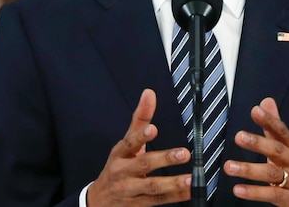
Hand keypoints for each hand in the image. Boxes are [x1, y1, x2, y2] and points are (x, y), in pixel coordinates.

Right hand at [87, 89, 191, 205]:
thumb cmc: (118, 166)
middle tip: (184, 153)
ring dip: (172, 183)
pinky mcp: (137, 205)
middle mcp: (122, 171)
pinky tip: (188, 191)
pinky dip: (174, 196)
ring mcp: (129, 190)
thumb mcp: (126, 143)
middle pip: (143, 164)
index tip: (153, 129)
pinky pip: (157, 201)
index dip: (141, 136)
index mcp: (120, 153)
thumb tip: (149, 93)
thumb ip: (140, 119)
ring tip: (189, 178)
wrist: (99, 200)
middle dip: (164, 159)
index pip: (129, 143)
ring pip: (151, 186)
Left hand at [224, 98, 288, 206]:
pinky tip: (238, 189)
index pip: (282, 131)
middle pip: (277, 151)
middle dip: (258, 143)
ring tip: (230, 166)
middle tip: (239, 136)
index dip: (269, 120)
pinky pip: (271, 194)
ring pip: (271, 174)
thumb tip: (266, 102)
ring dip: (249, 170)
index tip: (255, 110)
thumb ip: (274, 127)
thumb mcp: (288, 150)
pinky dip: (254, 192)